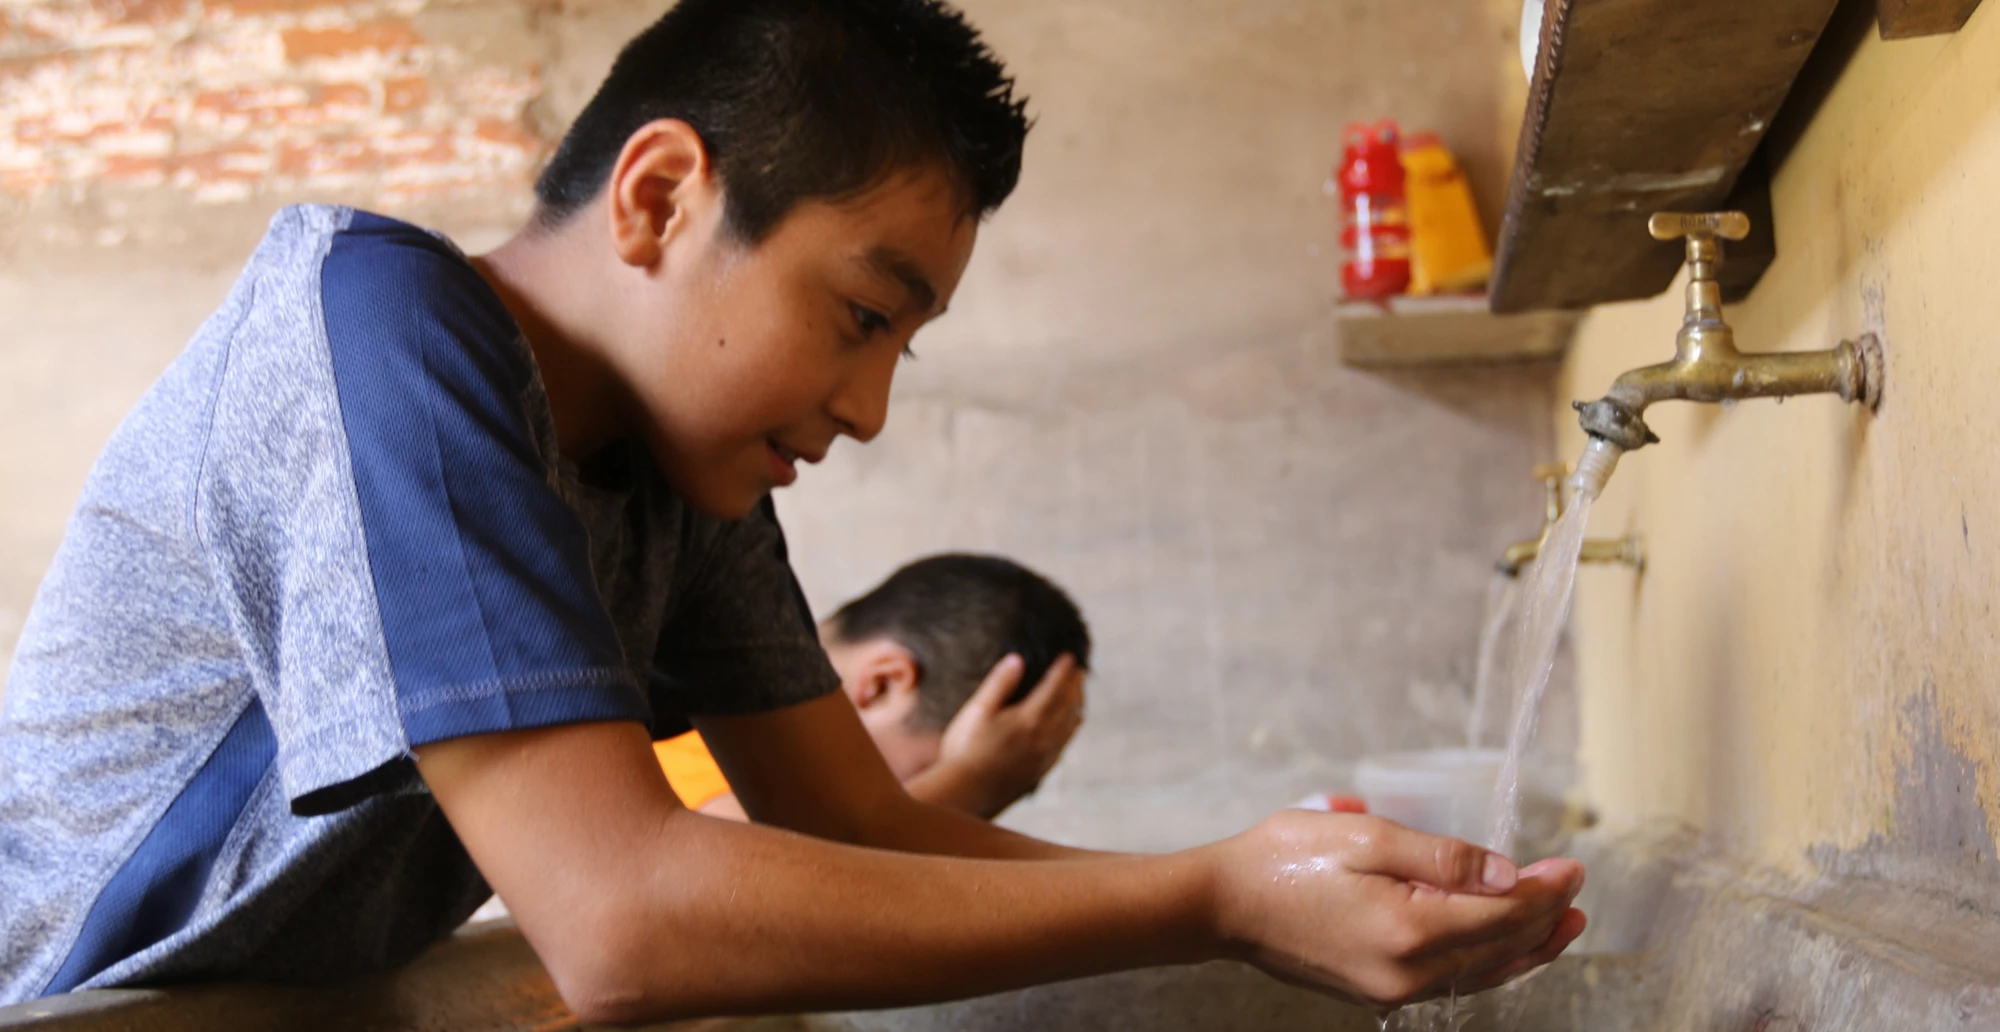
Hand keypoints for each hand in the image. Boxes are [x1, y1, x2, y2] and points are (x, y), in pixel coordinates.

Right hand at [928, 653, 1085, 814]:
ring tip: (1079, 692)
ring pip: (1071, 724)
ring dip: (1078, 704)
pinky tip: (1074, 723)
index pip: (1054, 687)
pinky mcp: (1041, 770)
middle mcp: (1043, 737)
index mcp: (1029, 718)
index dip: (1063, 669)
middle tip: (1079, 670)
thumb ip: (999, 684)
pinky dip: (1073, 727)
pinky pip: (1065, 743)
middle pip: (1068, 705)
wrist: (966, 794)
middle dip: (1075, 685)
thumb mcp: (977, 711)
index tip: (1070, 656)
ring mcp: (1044, 756)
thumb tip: (1018, 659)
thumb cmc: (965, 750)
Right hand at [1209, 811, 1585, 1008]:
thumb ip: (1441, 857)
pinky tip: (1498, 946)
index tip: (1572, 867)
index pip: (1501, 914)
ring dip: (1523, 947)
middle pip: (1498, 950)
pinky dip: (1485, 961)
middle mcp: (1407, 973)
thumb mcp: (1365, 835)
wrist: (1222, 904)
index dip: (1542, 890)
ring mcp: (1390, 988)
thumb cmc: (1284, 859)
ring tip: (1559, 926)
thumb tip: (1505, 874)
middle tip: (1576, 890)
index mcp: (1409, 930)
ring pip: (1479, 973)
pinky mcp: (1376, 989)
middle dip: (1542, 918)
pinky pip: (1450, 980)